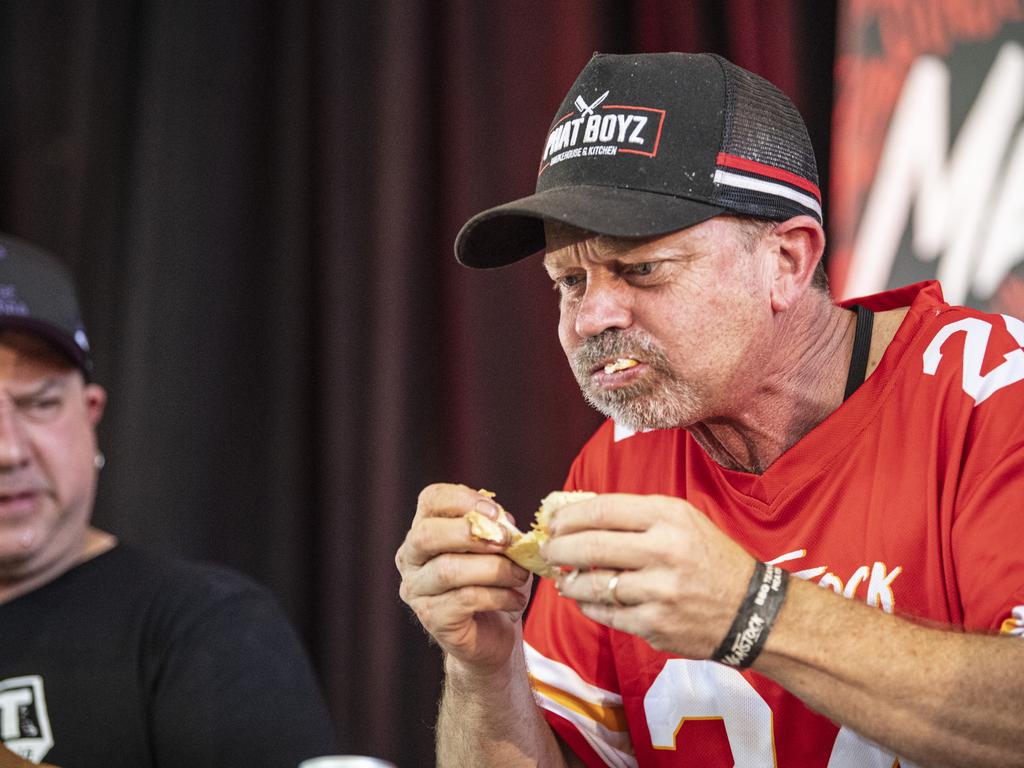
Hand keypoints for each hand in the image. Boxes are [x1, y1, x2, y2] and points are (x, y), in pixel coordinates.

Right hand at [396, 483, 532, 673]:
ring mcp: (417, 590)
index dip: (462, 499)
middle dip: (472, 534)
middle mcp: (410, 558)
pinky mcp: (432, 619)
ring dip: (495, 569)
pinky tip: (516, 599)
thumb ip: (499, 530)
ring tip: (520, 575)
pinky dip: (499, 596)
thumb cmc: (494, 584)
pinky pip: (465, 599)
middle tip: (508, 542)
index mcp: (425, 530)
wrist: (492, 636)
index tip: (496, 513)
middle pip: (427, 535)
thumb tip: (505, 522)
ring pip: (449, 570)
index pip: (431, 499)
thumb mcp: (500, 550)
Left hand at [541, 493, 754, 657]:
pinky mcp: (655, 624)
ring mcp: (658, 591)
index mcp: (668, 517)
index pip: (601, 510)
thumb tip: (580, 515)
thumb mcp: (682, 521)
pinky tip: (586, 600)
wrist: (751, 610)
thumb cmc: (710, 559)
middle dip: (557, 549)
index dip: (568, 517)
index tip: (553, 523)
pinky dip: (589, 606)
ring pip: (592, 584)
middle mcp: (663, 551)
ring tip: (564, 579)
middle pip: (589, 546)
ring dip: (569, 582)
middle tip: (547, 550)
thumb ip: (636, 516)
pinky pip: (606, 614)